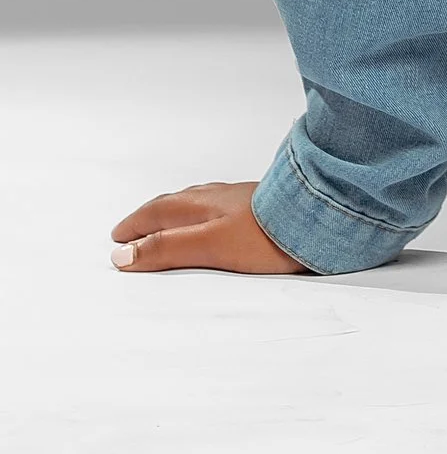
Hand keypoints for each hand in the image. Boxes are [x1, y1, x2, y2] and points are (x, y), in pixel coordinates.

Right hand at [111, 182, 307, 274]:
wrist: (321, 216)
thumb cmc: (266, 233)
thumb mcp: (208, 246)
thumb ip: (166, 249)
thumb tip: (122, 255)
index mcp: (201, 205)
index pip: (158, 212)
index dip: (135, 226)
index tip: (117, 238)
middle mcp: (218, 197)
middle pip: (175, 204)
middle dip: (150, 216)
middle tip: (132, 230)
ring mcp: (241, 200)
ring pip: (198, 203)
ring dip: (175, 213)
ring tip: (166, 223)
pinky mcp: (261, 208)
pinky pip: (219, 207)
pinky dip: (201, 214)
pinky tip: (215, 220)